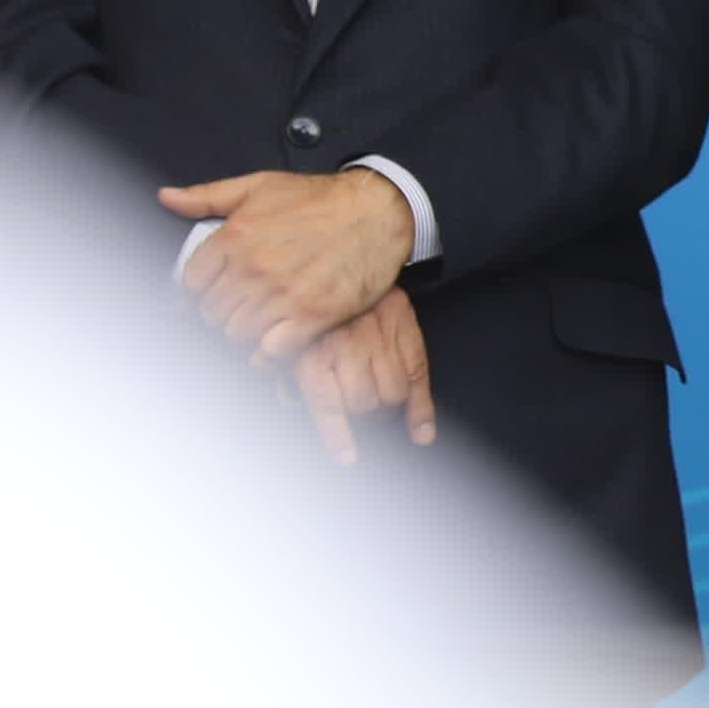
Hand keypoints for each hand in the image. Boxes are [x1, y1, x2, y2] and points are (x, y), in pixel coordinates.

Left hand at [162, 167, 412, 359]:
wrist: (378, 210)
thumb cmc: (320, 198)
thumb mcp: (260, 185)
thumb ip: (207, 196)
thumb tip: (167, 197)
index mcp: (235, 236)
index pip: (190, 284)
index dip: (198, 291)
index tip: (211, 292)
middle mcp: (254, 268)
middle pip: (211, 313)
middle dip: (220, 313)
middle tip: (238, 307)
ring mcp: (283, 294)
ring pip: (236, 334)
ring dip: (243, 332)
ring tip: (257, 321)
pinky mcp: (312, 316)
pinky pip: (270, 351)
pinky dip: (266, 353)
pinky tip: (273, 340)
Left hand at [285, 291, 436, 465]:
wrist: (345, 250)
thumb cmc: (314, 307)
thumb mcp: (290, 335)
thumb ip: (287, 370)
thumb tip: (290, 402)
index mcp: (313, 349)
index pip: (329, 402)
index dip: (339, 435)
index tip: (348, 457)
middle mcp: (348, 343)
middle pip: (363, 403)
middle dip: (361, 416)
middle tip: (356, 413)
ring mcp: (380, 336)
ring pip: (392, 394)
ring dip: (386, 408)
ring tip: (377, 402)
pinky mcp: (406, 327)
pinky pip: (420, 374)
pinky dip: (422, 409)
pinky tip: (421, 432)